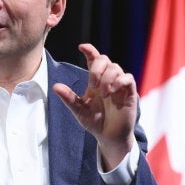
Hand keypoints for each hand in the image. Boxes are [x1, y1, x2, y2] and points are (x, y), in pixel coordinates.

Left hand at [52, 43, 136, 170]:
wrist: (109, 137)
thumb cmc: (95, 122)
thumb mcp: (79, 110)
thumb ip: (69, 98)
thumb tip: (56, 86)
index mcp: (95, 81)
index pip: (94, 59)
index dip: (89, 50)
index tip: (81, 47)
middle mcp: (107, 79)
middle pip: (105, 59)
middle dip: (97, 68)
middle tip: (92, 83)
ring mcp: (119, 85)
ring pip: (116, 68)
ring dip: (107, 78)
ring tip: (103, 93)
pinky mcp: (129, 93)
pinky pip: (128, 78)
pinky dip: (119, 81)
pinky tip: (112, 91)